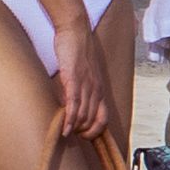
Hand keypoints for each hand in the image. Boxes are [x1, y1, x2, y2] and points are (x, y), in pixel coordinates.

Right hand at [49, 20, 112, 142]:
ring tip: (67, 135)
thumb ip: (82, 88)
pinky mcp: (74, 78)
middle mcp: (96, 89)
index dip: (96, 131)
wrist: (75, 31)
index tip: (86, 138)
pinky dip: (69, 119)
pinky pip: (74, 103)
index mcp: (99, 89)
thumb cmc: (78, 52)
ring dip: (75, 128)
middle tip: (72, 136)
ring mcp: (86, 84)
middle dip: (83, 132)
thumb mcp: (84, 73)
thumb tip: (74, 104)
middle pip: (93, 120)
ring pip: (84, 114)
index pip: (104, 118)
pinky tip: (65, 129)